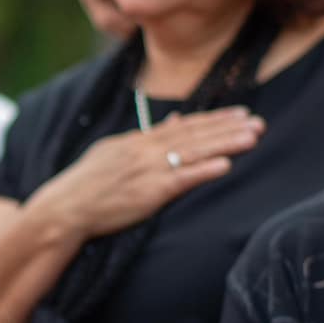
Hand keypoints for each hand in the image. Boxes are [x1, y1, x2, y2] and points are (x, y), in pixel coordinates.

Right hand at [44, 106, 263, 241]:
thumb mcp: (114, 152)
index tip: (240, 114)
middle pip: (194, 135)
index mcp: (138, 141)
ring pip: (194, 153)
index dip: (214, 119)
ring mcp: (147, 171)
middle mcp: (145, 151)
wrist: (65, 208)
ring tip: (252, 138)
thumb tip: (174, 121)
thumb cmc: (86, 184)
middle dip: (228, 128)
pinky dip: (203, 171)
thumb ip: (146, 137)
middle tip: (258, 122)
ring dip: (225, 144)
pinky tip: (225, 165)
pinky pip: (181, 180)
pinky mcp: (147, 193)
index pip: (184, 126)